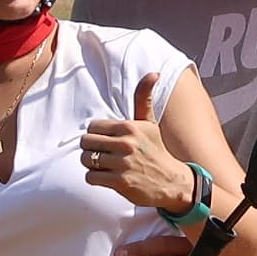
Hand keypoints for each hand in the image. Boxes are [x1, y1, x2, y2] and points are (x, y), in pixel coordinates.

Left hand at [78, 75, 208, 215]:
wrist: (170, 182)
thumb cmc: (155, 150)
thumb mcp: (150, 123)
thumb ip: (143, 98)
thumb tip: (154, 73)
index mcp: (129, 127)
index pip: (92, 126)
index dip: (97, 134)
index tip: (108, 141)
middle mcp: (126, 144)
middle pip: (86, 142)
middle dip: (91, 149)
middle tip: (104, 154)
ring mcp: (122, 164)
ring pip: (86, 160)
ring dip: (92, 165)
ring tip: (106, 166)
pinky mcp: (120, 182)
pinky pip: (90, 177)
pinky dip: (95, 179)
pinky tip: (108, 177)